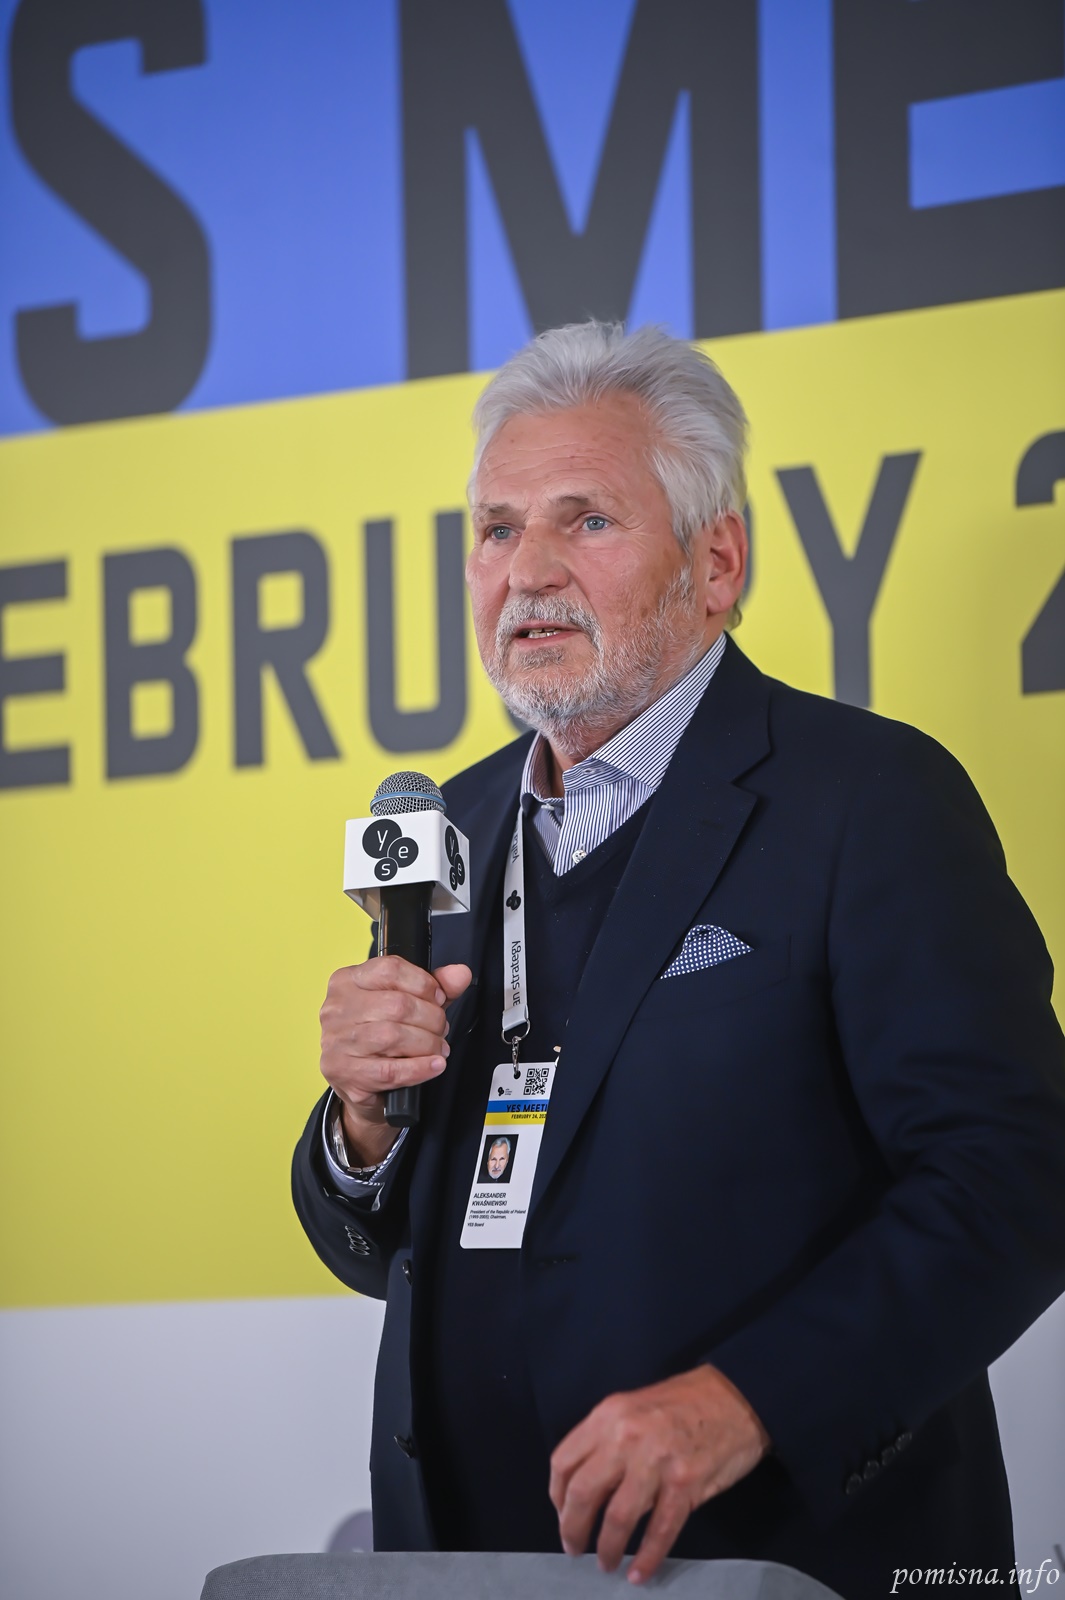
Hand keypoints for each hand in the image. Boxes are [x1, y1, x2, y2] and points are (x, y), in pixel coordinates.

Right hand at [319, 955, 471, 1166]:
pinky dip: (419, 1068)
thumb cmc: (379, 1036)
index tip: (438, 998)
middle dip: (431, 1018)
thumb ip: (435, 986)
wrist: (357, 1083)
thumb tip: (460, 974)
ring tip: (438, 1048)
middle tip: (441, 1029)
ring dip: (427, 1044)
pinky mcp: (344, 1072)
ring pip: (393, 1036)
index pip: (390, 969)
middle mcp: (337, 1008)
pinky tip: (433, 1065)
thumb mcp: (406, 1003)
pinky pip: (390, 1070)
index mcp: (348, 981)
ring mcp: (337, 1041)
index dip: (423, 983)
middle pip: (397, 1004)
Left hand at [549, 1365, 769, 1583]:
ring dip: (608, 1549)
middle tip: (574, 1549)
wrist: (736, 1398)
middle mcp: (626, 1437)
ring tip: (607, 1564)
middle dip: (573, 1529)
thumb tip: (586, 1485)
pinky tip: (639, 1573)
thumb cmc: (683, 1403)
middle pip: (583, 1493)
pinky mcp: (686, 1484)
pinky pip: (660, 1531)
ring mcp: (657, 1461)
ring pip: (618, 1517)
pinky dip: (647, 1558)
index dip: (557, 1496)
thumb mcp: (633, 1407)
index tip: (562, 1514)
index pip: (564, 1461)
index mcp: (608, 1414)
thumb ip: (608, 1439)